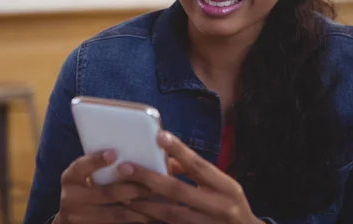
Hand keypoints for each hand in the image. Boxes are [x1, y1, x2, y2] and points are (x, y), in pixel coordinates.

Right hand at [56, 149, 151, 223]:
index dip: (97, 160)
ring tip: (152, 202)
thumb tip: (125, 149)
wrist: (72, 217)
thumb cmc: (86, 189)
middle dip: (132, 189)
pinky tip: (144, 216)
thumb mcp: (85, 175)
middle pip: (106, 193)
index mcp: (70, 177)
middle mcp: (69, 197)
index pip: (82, 166)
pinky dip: (130, 220)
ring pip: (114, 213)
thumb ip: (99, 166)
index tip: (115, 153)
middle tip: (151, 185)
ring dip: (136, 208)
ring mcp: (77, 217)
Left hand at [116, 132, 261, 223]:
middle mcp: (218, 207)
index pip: (200, 166)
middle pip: (178, 191)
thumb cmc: (230, 205)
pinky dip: (150, 220)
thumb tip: (164, 160)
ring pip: (169, 213)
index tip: (160, 136)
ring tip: (121, 192)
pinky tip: (133, 214)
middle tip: (125, 168)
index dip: (180, 151)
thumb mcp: (222, 186)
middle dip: (149, 179)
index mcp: (227, 188)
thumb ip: (196, 173)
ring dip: (143, 203)